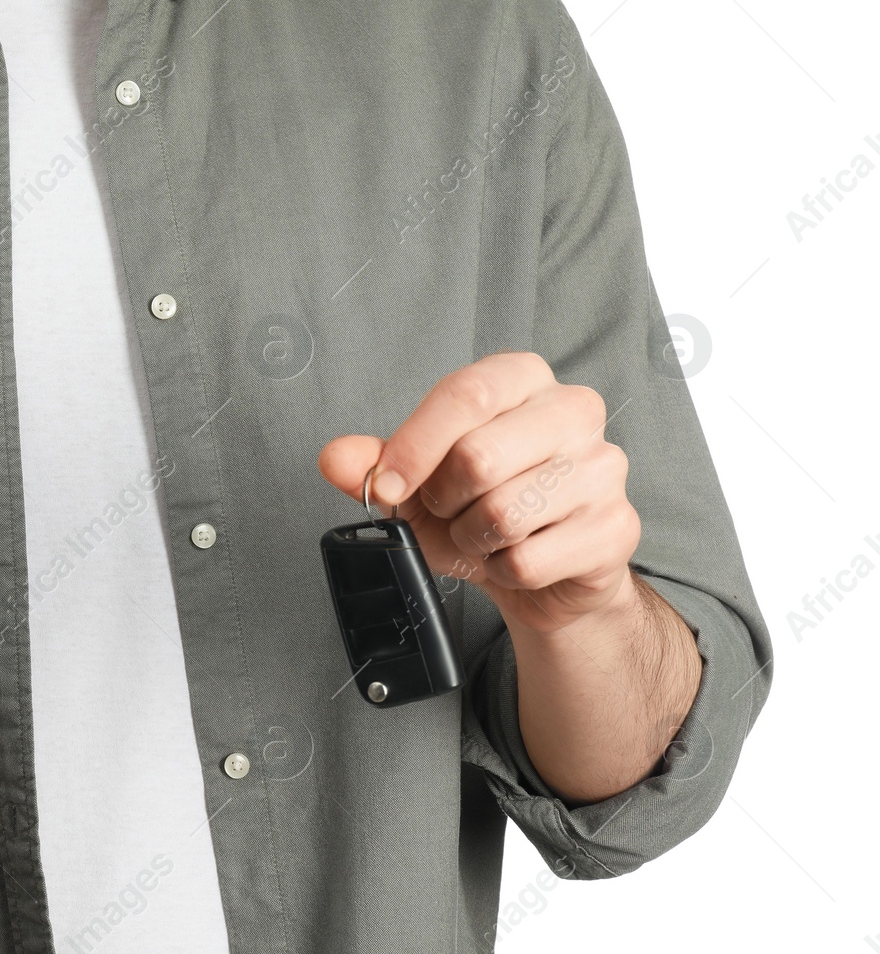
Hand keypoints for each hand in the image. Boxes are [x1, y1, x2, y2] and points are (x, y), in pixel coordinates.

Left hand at [318, 352, 639, 633]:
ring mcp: (603, 468)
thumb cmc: (479, 510)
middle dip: (444, 501)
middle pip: (479, 457)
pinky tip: (515, 558)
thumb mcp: (416, 484)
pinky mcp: (617, 529)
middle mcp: (574, 410)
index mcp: (523, 379)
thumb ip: (373, 465)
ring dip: (472, 539)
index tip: (384, 486)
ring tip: (484, 534)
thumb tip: (335, 457)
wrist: (542, 574)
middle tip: (451, 510)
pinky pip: (527, 561)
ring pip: (503, 514)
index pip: (466, 394)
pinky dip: (502, 571)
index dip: (414, 447)